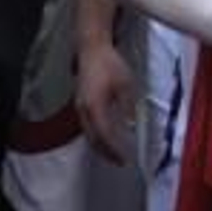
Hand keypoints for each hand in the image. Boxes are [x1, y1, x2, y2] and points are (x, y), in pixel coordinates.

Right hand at [76, 43, 136, 165]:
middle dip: (105, 153)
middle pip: (93, 139)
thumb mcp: (126, 84)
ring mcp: (79, 106)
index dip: (114, 150)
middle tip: (119, 162)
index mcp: (95, 107)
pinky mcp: (80, 102)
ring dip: (99, 146)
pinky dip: (95, 136)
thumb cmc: (110, 64)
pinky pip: (86, 126)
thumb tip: (131, 125)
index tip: (125, 159)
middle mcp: (84, 110)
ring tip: (113, 153)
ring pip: (88, 133)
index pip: (104, 136)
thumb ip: (128, 107)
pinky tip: (105, 136)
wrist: (92, 48)